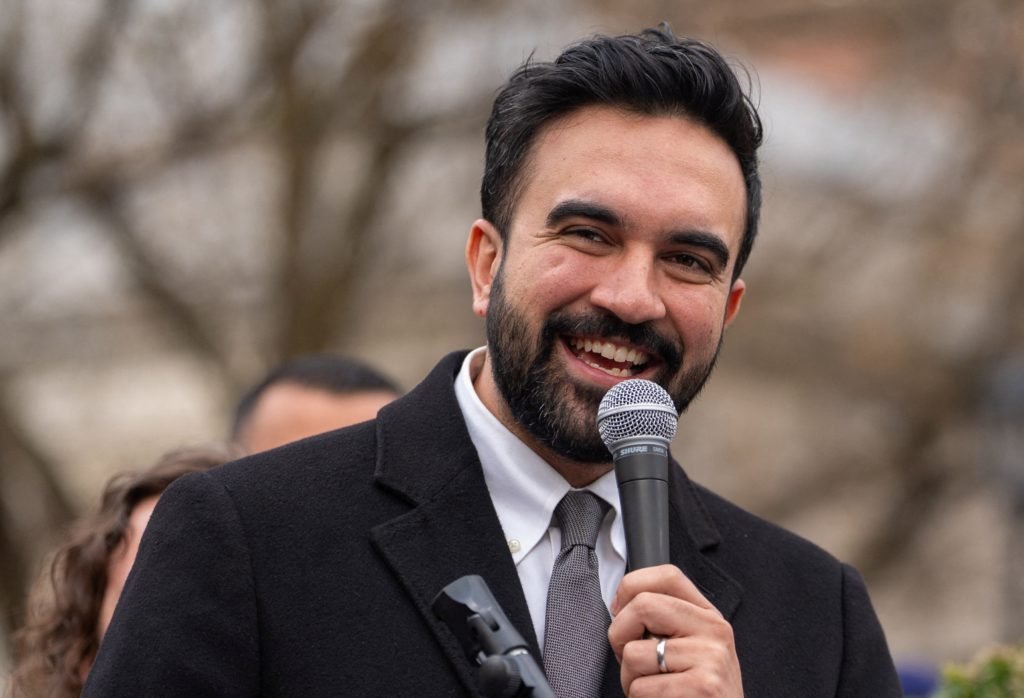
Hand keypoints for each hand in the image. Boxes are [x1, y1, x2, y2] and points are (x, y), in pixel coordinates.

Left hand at [608, 564, 742, 696]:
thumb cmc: (697, 696)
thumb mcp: (690, 651)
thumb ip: (665, 624)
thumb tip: (619, 606)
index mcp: (709, 617)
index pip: (668, 575)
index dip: (632, 586)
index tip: (620, 610)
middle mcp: (715, 632)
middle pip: (643, 605)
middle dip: (620, 635)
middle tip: (630, 660)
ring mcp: (711, 659)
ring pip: (634, 654)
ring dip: (630, 680)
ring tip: (653, 691)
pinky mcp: (702, 688)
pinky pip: (641, 688)